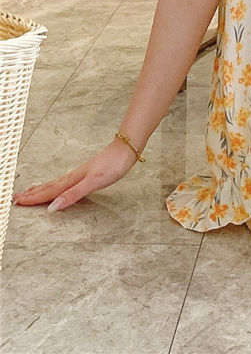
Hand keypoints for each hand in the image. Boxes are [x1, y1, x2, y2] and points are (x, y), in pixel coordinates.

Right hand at [12, 138, 138, 211]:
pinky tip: (59, 186)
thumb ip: (73, 195)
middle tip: (16, 198)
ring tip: (30, 191)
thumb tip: (52, 208)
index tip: (17, 203)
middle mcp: (73, 176)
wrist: (126, 150)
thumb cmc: (112, 165)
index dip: (33, 198)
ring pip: (56, 183)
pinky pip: (66, 181)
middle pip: (49, 187)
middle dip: (32, 193)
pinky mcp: (88, 172)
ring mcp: (80, 174)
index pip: (49, 192)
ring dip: (42, 189)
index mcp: (72, 180)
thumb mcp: (93, 182)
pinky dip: (56, 185)